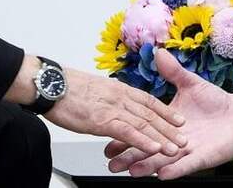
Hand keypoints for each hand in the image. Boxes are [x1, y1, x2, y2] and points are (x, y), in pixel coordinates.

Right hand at [44, 67, 187, 156]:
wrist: (48, 83)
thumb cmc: (64, 87)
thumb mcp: (92, 88)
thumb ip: (105, 97)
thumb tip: (110, 103)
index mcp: (117, 88)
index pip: (147, 100)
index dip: (164, 111)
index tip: (177, 119)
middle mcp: (119, 96)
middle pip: (151, 113)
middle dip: (169, 127)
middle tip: (184, 138)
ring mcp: (112, 107)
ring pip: (144, 123)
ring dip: (162, 137)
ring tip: (177, 148)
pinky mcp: (103, 120)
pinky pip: (128, 131)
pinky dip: (143, 140)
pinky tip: (154, 148)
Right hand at [104, 48, 232, 179]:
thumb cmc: (215, 101)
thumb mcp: (191, 83)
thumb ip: (174, 72)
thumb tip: (159, 52)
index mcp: (166, 122)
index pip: (143, 129)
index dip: (125, 136)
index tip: (107, 141)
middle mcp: (172, 140)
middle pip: (147, 150)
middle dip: (129, 157)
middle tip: (111, 162)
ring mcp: (186, 151)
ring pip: (163, 161)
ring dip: (147, 166)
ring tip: (131, 170)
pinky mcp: (201, 159)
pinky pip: (187, 166)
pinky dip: (175, 170)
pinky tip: (162, 174)